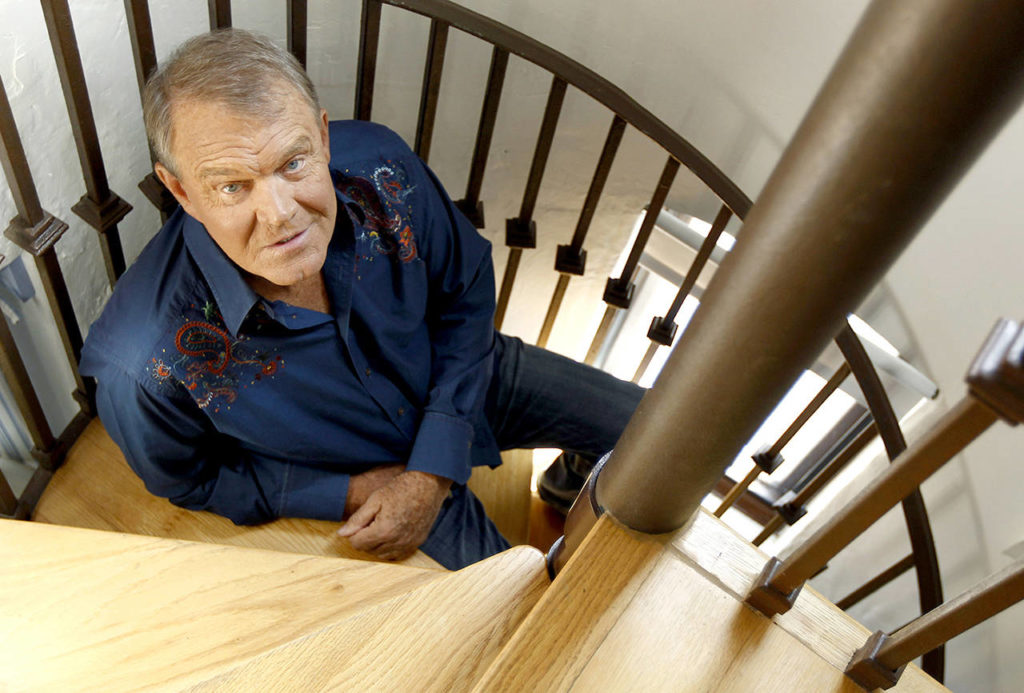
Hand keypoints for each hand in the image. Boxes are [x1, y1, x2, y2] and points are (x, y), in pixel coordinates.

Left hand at [337, 471, 451, 560]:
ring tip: (380, 526)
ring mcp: (408, 544)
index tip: (360, 521)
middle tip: (371, 521)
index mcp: (383, 531)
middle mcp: (396, 541)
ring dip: (377, 545)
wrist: (429, 484)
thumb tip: (342, 534)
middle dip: (364, 538)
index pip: (357, 544)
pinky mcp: (417, 543)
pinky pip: (398, 554)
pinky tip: (391, 533)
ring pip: (382, 555)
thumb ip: (357, 519)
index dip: (354, 532)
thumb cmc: (401, 488)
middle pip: (368, 550)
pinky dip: (390, 548)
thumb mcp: (375, 499)